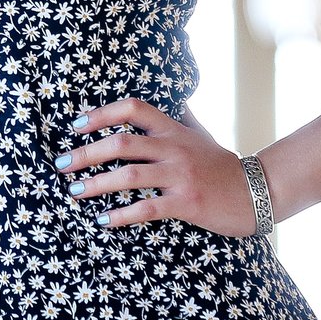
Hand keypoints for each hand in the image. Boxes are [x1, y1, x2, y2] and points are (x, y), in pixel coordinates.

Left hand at [56, 97, 261, 235]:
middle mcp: (174, 148)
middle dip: (86, 153)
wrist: (258, 191)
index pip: (133, 109)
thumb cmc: (223, 165)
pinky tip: (103, 220)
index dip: (102, 114)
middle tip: (61, 165)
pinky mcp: (187, 202)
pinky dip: (121, 214)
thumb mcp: (201, 135)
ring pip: (129, 175)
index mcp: (174, 129)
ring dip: (96, 183)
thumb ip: (181, 118)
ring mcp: (180, 175)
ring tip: (74, 191)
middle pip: (122, 143)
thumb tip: (173, 98)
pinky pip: (147, 208)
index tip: (76, 125)